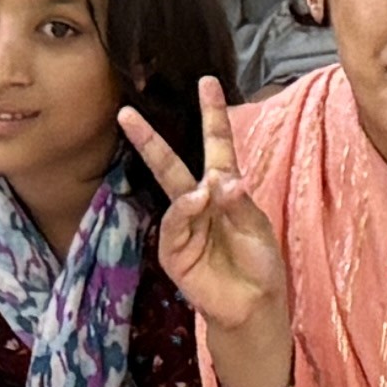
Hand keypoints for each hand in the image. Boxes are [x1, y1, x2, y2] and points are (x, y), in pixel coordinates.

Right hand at [115, 76, 289, 345]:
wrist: (253, 305)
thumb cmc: (259, 263)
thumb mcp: (257, 227)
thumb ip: (239, 203)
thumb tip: (219, 179)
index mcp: (224, 187)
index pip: (217, 144)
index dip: (213, 114)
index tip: (208, 82)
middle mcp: (199, 201)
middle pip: (171, 164)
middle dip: (150, 139)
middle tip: (127, 113)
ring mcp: (184, 227)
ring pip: (171, 194)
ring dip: (187, 191)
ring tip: (205, 193)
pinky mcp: (174, 252)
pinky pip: (173, 227)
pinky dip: (184, 214)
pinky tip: (197, 206)